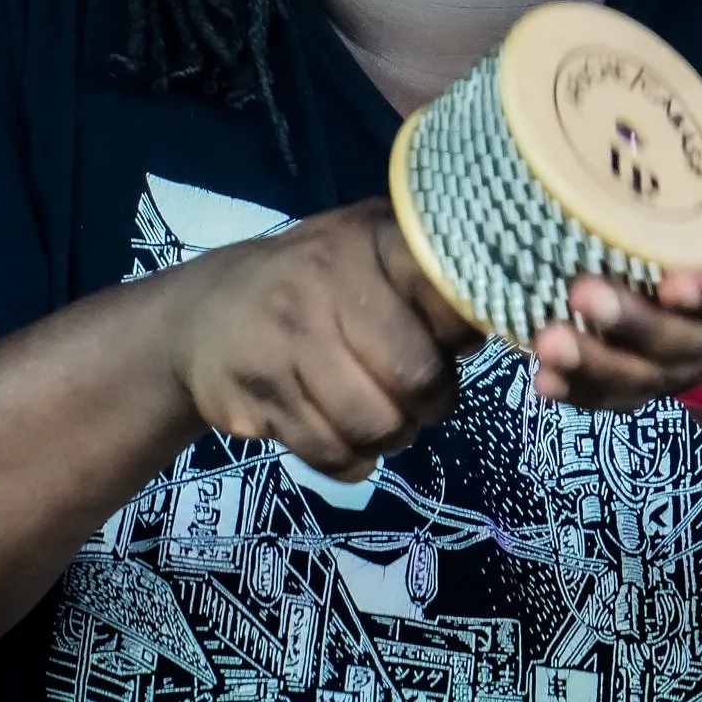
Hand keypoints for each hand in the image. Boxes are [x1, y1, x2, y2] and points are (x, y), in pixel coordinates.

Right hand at [162, 197, 481, 479]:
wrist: (199, 318)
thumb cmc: (308, 284)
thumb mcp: (363, 251)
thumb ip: (427, 275)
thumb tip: (503, 314)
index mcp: (363, 241)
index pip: (447, 298)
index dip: (461, 338)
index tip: (450, 347)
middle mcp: (322, 284)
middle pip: (416, 377)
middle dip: (429, 403)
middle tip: (420, 400)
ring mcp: (285, 343)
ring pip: (376, 425)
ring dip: (391, 438)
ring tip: (382, 421)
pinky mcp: (258, 398)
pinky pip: (332, 454)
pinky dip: (351, 461)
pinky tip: (343, 438)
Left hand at [530, 81, 701, 411]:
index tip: (670, 283)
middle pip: (679, 340)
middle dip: (632, 325)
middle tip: (582, 293)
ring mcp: (674, 356)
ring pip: (641, 376)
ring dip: (596, 365)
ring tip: (549, 342)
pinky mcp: (637, 372)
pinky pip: (611, 395)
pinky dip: (579, 394)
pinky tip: (543, 382)